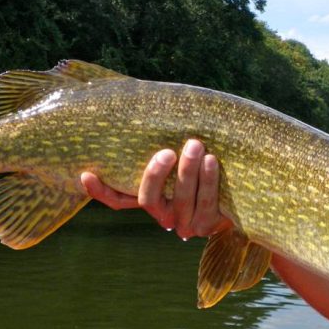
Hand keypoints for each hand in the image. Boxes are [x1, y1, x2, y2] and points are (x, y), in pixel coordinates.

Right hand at [80, 138, 229, 239]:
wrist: (242, 187)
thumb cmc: (204, 160)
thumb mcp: (180, 153)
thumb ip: (159, 143)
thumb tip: (139, 103)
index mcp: (151, 199)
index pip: (118, 200)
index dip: (101, 191)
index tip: (86, 173)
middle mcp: (164, 215)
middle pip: (149, 199)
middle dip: (156, 175)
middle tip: (166, 151)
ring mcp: (186, 222)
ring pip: (180, 200)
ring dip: (187, 172)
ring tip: (195, 145)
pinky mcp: (210, 225)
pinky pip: (207, 204)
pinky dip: (208, 181)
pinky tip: (211, 160)